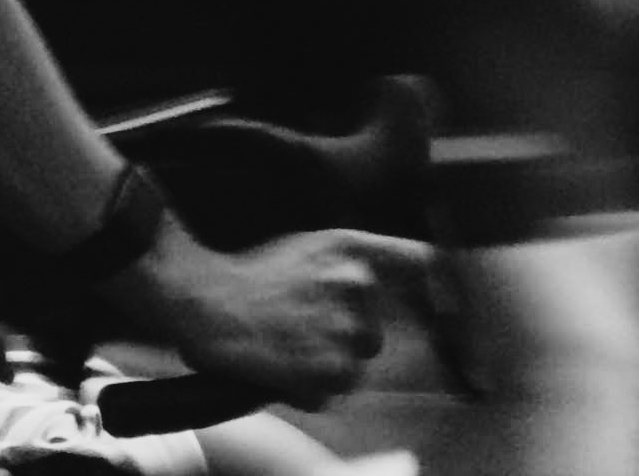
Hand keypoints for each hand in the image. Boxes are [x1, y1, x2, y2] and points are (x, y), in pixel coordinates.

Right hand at [116, 221, 438, 408]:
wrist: (202, 302)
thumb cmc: (245, 274)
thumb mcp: (306, 246)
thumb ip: (353, 261)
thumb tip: (406, 277)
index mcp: (350, 251)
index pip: (421, 262)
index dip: (436, 285)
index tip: (434, 302)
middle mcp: (356, 287)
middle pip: (372, 334)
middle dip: (343, 340)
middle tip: (299, 329)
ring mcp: (344, 332)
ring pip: (350, 366)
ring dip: (322, 366)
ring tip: (283, 346)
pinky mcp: (329, 373)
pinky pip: (329, 391)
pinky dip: (305, 387)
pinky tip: (277, 364)